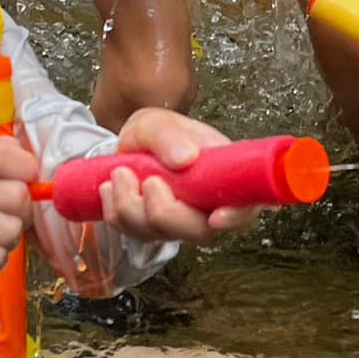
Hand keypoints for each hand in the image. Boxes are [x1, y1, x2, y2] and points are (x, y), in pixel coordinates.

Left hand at [98, 108, 259, 243]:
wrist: (133, 145)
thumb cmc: (158, 134)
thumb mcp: (159, 122)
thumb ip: (169, 136)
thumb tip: (185, 158)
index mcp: (225, 178)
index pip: (246, 207)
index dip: (236, 217)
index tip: (216, 217)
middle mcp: (209, 207)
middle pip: (200, 231)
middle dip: (166, 212)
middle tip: (148, 181)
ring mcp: (182, 223)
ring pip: (161, 235)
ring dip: (132, 206)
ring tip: (120, 172)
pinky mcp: (155, 232)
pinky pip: (133, 234)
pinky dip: (116, 211)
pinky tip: (112, 186)